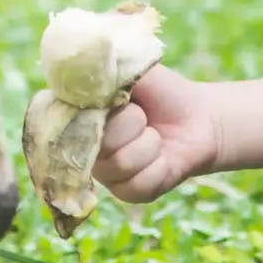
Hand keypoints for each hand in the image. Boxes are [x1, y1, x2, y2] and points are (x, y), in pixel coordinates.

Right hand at [91, 65, 219, 203]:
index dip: (92, 113)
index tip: (116, 102)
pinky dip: (159, 166)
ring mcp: (106, 173)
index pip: (64, 122)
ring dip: (148, 144)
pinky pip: (138, 184)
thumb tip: (78, 70)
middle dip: (131, 123)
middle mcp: (85, 148)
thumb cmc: (161, 91)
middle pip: (97, 143)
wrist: (198, 117)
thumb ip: (100, 71)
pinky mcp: (129, 192)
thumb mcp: (130, 70)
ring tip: (154, 135)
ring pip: (120, 164)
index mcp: (79, 117)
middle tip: (143, 115)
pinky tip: (162, 157)